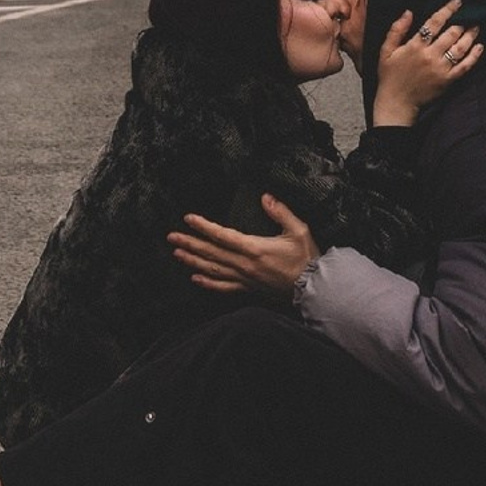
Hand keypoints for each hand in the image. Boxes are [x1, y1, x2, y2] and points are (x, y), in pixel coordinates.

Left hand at [168, 195, 322, 295]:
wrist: (314, 288)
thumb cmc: (307, 259)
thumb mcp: (299, 230)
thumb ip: (281, 212)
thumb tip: (266, 197)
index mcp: (255, 248)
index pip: (223, 235)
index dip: (204, 226)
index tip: (188, 218)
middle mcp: (245, 265)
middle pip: (211, 253)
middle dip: (190, 243)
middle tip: (172, 236)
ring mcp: (245, 279)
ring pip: (213, 270)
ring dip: (193, 261)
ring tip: (177, 253)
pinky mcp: (248, 289)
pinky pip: (224, 288)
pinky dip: (208, 283)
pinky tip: (196, 279)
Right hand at [371, 0, 482, 127]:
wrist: (396, 103)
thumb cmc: (390, 76)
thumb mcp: (386, 51)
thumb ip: (396, 30)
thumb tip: (409, 12)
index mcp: (415, 46)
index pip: (434, 23)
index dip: (447, 10)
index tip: (457, 2)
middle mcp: (430, 56)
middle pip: (451, 34)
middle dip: (462, 22)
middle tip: (471, 13)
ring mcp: (441, 69)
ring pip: (460, 48)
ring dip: (470, 36)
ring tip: (476, 27)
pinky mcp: (448, 81)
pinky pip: (464, 66)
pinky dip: (474, 56)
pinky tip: (480, 47)